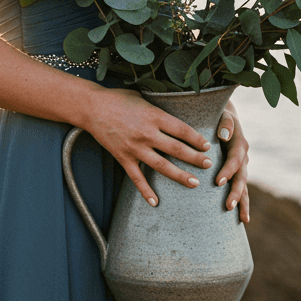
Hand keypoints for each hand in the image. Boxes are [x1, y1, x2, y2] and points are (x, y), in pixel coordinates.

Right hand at [83, 87, 213, 206]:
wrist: (92, 107)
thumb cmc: (119, 99)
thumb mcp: (143, 98)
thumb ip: (160, 109)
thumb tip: (178, 112)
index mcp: (154, 116)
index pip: (182, 130)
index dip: (197, 139)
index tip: (207, 146)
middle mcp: (147, 133)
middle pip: (177, 149)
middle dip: (195, 158)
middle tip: (208, 165)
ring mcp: (135, 148)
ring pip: (162, 166)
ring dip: (180, 176)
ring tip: (194, 183)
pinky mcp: (123, 157)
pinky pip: (136, 178)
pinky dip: (146, 191)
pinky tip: (155, 203)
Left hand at [215, 103, 249, 222]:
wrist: (224, 119)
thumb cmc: (218, 117)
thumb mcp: (223, 115)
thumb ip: (225, 124)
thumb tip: (223, 135)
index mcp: (239, 143)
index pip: (235, 159)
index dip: (228, 171)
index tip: (218, 182)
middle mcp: (243, 157)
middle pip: (241, 177)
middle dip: (236, 192)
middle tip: (228, 206)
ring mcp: (242, 167)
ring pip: (244, 187)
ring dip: (242, 202)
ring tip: (242, 219)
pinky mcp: (237, 174)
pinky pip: (241, 190)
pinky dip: (242, 203)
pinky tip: (242, 219)